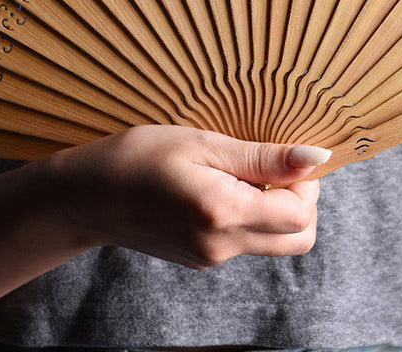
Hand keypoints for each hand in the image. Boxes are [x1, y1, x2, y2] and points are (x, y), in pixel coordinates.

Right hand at [45, 125, 327, 268]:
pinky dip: (250, 216)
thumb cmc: (138, 157)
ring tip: (242, 173)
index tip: (285, 155)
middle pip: (298, 238)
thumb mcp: (202, 143)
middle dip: (302, 201)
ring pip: (275, 243)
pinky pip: (246, 241)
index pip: (300, 214)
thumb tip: (316, 157)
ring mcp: (211, 258)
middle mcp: (222, 247)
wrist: (84, 196)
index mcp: (224, 214)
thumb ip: (263, 156)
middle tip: (273, 165)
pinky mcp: (201, 259)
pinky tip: (221, 187)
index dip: (307, 182)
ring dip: (277, 209)